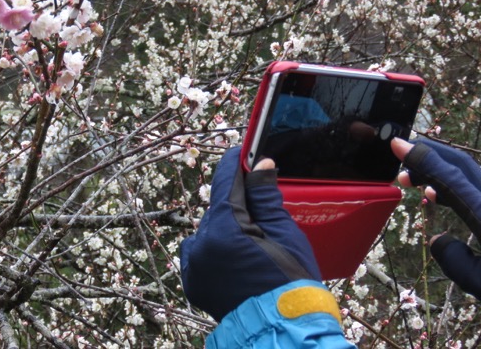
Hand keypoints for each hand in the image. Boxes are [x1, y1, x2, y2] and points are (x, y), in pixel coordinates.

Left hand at [179, 147, 319, 320]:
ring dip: (225, 227)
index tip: (241, 153)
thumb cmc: (291, 282)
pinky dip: (212, 248)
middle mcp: (201, 244)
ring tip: (251, 238)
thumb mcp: (284, 234)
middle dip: (236, 202)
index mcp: (224, 229)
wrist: (283, 330)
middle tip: (258, 203)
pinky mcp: (193, 282)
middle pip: (218, 208)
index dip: (235, 165)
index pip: (225, 183)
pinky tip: (233, 253)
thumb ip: (265, 196)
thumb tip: (259, 164)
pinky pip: (198, 252)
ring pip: (208, 230)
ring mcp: (194, 265)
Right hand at [391, 137, 480, 298]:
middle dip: (429, 154)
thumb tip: (438, 240)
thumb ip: (455, 261)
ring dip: (441, 171)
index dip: (422, 155)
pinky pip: (479, 188)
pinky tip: (442, 198)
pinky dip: (457, 186)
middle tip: (401, 157)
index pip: (452, 174)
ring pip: (472, 174)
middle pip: (463, 164)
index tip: (397, 144)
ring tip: (417, 182)